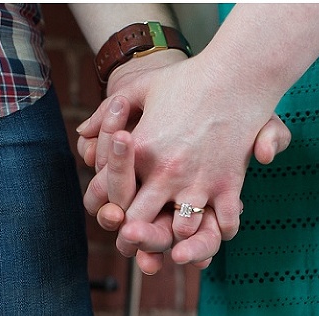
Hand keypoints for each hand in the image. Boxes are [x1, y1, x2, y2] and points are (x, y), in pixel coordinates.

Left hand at [79, 51, 289, 253]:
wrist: (236, 72)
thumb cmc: (186, 78)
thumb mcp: (138, 88)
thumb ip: (106, 114)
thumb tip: (83, 133)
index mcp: (140, 151)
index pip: (110, 194)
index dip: (108, 210)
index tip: (115, 215)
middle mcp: (165, 172)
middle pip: (140, 222)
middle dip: (137, 235)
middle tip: (139, 239)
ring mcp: (198, 181)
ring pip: (180, 230)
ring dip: (179, 236)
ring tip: (177, 236)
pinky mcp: (227, 184)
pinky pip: (224, 223)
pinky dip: (221, 230)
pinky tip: (217, 225)